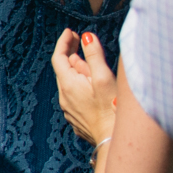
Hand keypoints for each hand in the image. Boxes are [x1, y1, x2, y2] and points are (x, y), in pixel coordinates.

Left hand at [51, 28, 115, 146]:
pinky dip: (83, 86)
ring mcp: (70, 109)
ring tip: (92, 64)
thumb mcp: (104, 78)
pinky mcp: (78, 118)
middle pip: (65, 70)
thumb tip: (86, 37)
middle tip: (82, 42)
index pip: (58, 57)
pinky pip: (77, 96)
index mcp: (68, 84)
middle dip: (72, 54)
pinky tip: (95, 86)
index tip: (71, 31)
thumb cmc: (111, 108)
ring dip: (79, 71)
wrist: (113, 140)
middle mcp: (64, 97)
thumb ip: (94, 56)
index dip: (64, 42)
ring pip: (71, 84)